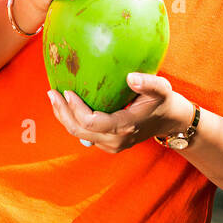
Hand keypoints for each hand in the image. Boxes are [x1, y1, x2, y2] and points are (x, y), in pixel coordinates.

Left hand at [46, 72, 190, 153]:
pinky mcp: (108, 144)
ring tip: (54, 97)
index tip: (67, 90)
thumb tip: (130, 77)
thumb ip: (148, 83)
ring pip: (79, 134)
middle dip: (62, 112)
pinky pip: (84, 135)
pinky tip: (67, 105)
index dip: (75, 108)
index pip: (91, 122)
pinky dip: (73, 121)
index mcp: (125, 126)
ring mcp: (111, 145)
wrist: (170, 121)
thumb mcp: (162, 88)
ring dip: (64, 117)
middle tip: (52, 92)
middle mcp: (116, 140)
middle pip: (79, 130)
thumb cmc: (164, 101)